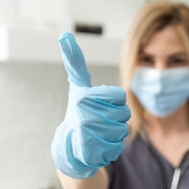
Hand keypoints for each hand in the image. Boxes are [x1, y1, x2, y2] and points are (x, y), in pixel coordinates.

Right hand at [51, 32, 130, 178]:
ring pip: (123, 130)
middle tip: (100, 120)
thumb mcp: (77, 86)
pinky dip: (111, 147)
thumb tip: (64, 35)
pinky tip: (98, 146)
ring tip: (98, 133)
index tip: (102, 102)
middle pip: (125, 114)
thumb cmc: (78, 112)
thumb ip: (75, 63)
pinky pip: (118, 147)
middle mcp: (86, 114)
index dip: (114, 100)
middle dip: (116, 118)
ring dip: (114, 133)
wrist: (69, 147)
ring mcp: (90, 135)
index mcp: (84, 96)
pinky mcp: (94, 153)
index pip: (120, 95)